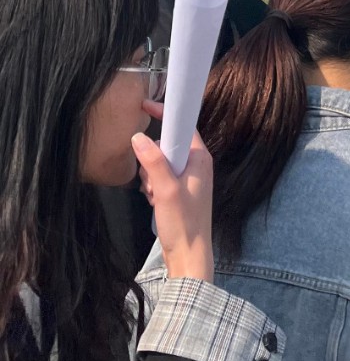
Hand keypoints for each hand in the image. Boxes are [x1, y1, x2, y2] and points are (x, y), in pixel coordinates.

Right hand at [134, 100, 214, 282]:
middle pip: (168, 144)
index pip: (184, 125)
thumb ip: (153, 162)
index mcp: (200, 158)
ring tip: (154, 195)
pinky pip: (160, 178)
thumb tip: (138, 137)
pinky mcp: (180, 191)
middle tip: (151, 180)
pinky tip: (153, 201)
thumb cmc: (183, 222)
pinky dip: (152, 186)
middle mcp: (197, 164)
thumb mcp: (165, 190)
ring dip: (151, 176)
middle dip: (153, 158)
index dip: (165, 114)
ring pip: (161, 162)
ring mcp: (189, 178)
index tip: (145, 105)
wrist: (189, 255)